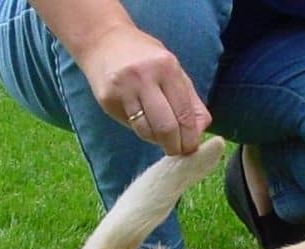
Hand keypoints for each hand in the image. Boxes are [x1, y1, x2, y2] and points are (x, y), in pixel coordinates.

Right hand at [76, 23, 210, 154]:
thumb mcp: (175, 72)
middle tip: (177, 150)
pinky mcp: (107, 100)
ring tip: (161, 137)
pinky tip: (144, 123)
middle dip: (175, 146)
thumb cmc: (147, 60)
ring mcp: (123, 89)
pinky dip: (142, 131)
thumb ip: (191, 102)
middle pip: (166, 127)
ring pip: (146, 131)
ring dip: (158, 141)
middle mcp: (144, 77)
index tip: (192, 148)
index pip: (184, 114)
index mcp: (167, 68)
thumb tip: (200, 132)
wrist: (104, 41)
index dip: (190, 138)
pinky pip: (131, 125)